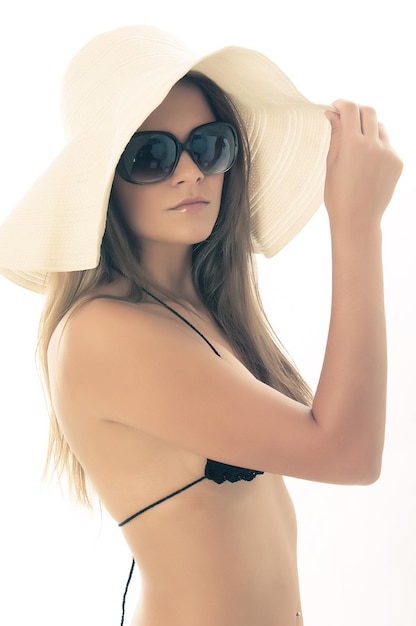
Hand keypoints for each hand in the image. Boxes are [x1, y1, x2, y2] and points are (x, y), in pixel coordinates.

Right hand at [324, 100, 402, 230]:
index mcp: (352, 145)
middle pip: (369, 111)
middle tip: (347, 119)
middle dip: (356, 111)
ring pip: (380, 127)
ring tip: (357, 145)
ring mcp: (389, 154)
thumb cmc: (338, 196)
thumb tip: (333, 114)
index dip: (341, 103)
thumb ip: (335, 135)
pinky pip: (388, 144)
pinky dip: (377, 146)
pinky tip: (367, 163)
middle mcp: (373, 146)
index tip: (335, 106)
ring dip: (368, 129)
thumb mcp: (331, 164)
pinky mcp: (398, 162)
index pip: (350, 110)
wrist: (358, 220)